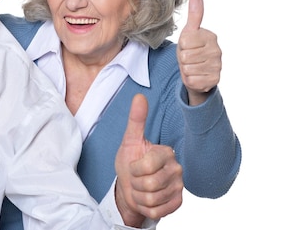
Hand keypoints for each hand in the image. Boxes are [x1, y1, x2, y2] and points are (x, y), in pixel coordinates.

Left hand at [114, 94, 183, 226]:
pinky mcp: (177, 203)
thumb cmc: (130, 161)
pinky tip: (147, 199)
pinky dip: (146, 208)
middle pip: (149, 184)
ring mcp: (178, 187)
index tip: (134, 165)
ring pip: (151, 199)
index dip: (134, 169)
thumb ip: (136, 119)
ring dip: (139, 196)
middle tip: (136, 178)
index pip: (147, 167)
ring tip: (140, 188)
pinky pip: (156, 211)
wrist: (129, 185)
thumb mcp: (129, 140)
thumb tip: (139, 96)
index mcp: (166, 152)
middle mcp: (177, 169)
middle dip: (135, 184)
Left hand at [177, 0, 221, 104]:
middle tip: (189, 58)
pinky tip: (196, 75)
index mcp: (210, 37)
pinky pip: (192, 81)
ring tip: (192, 66)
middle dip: (183, 59)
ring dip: (186, 69)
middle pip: (185, 57)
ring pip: (188, 69)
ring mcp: (218, 66)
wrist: (195, 70)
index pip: (184, 42)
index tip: (188, 46)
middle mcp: (217, 51)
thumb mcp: (189, 31)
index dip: (181, 46)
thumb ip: (194, 13)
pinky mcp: (214, 80)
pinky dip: (190, 80)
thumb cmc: (191, 48)